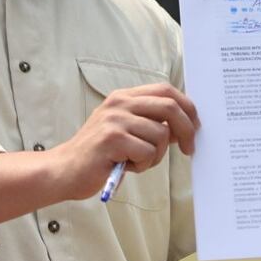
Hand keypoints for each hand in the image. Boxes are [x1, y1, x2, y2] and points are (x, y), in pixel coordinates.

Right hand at [51, 83, 199, 198]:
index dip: (187, 106)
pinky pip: (147, 152)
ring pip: (160, 134)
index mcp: (124, 97)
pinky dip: (143, 164)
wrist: (65, 170)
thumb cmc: (100, 154)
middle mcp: (120, 103)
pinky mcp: (111, 139)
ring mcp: (115, 119)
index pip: (165, 90)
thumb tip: (186, 125)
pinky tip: (126, 166)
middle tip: (189, 149)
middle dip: (186, 129)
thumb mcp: (128, 132)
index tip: (195, 125)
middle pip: (169, 106)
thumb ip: (153, 124)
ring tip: (137, 161)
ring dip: (156, 155)